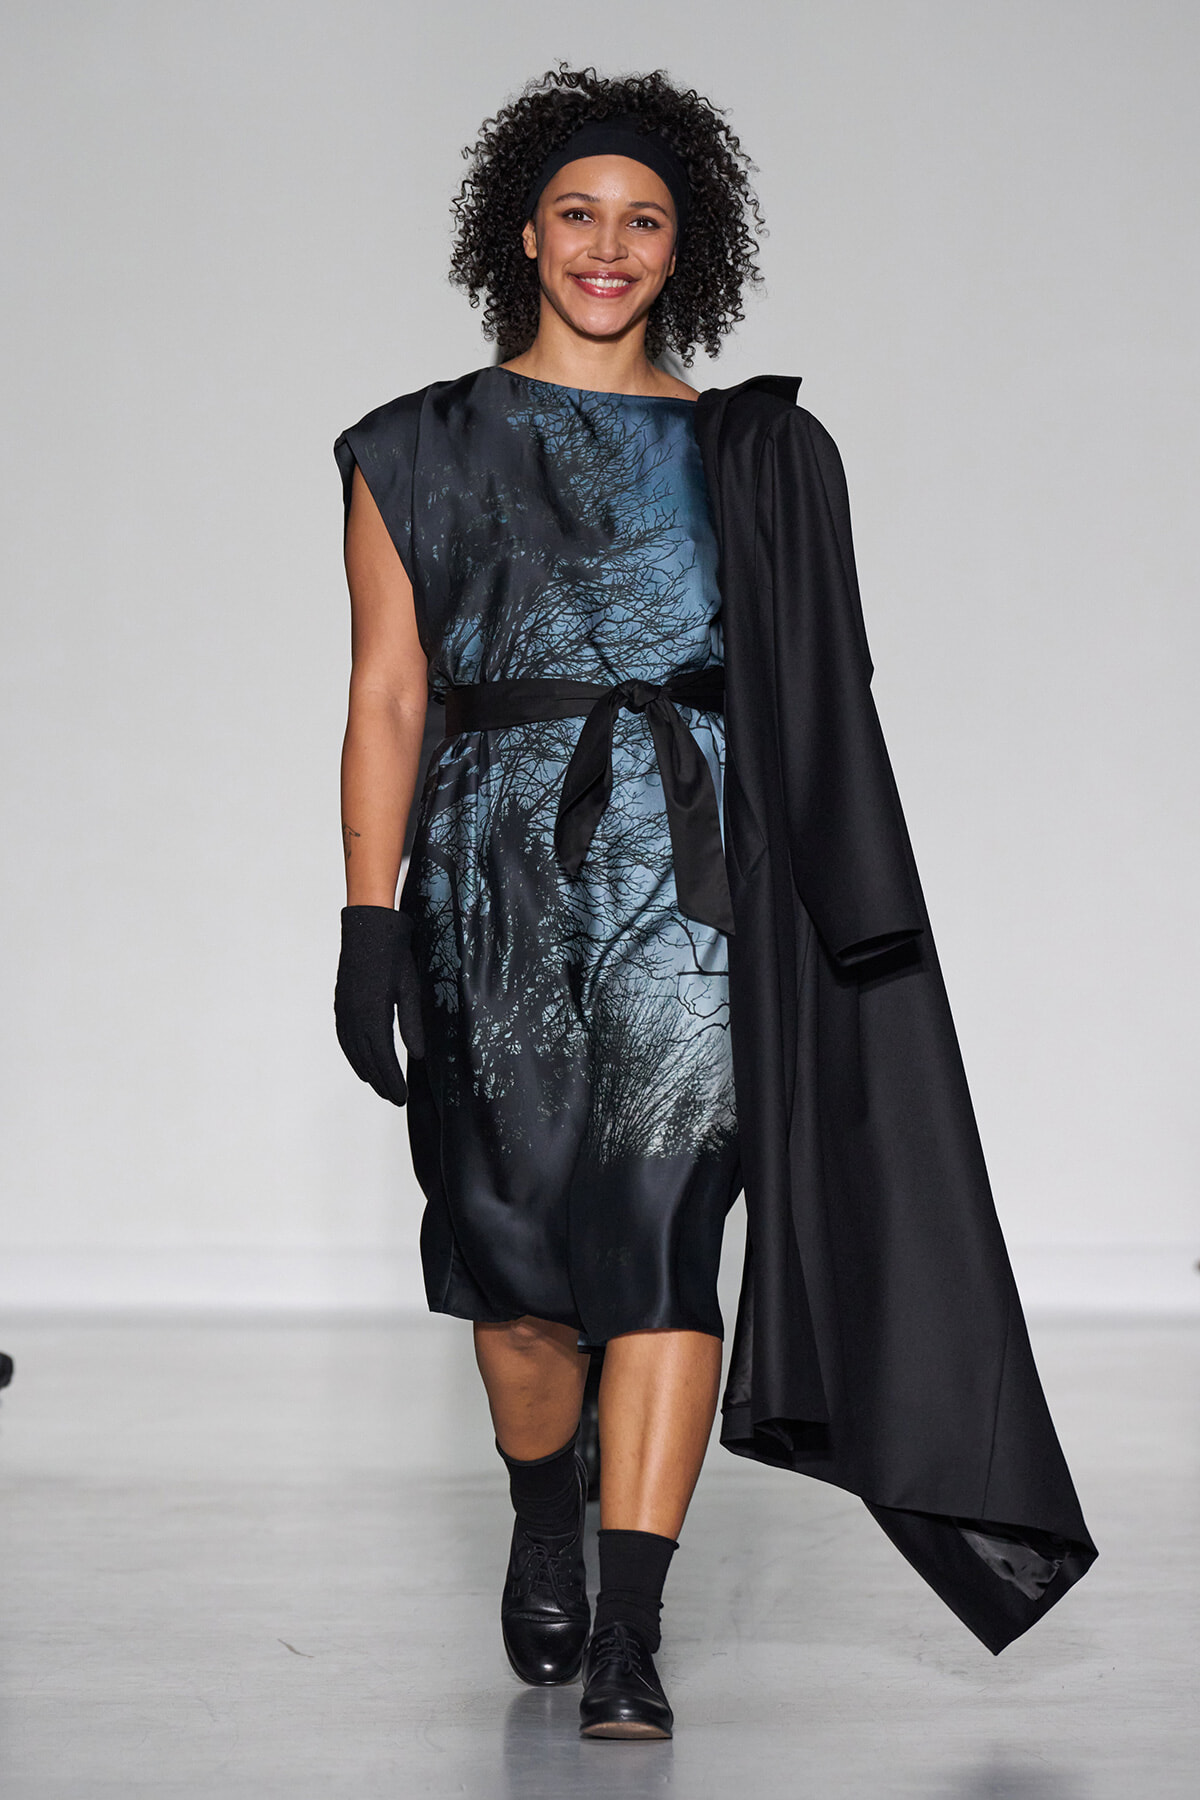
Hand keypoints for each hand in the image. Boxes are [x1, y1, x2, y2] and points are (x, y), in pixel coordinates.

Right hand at [334, 906, 424, 1106]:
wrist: (369, 929)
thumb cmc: (395, 957)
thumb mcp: (410, 990)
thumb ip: (412, 1024)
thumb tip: (418, 1056)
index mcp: (373, 1016)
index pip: (383, 1060)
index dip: (392, 1082)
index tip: (401, 1098)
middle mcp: (354, 1018)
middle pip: (367, 1062)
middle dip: (381, 1083)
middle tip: (394, 1099)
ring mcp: (344, 1012)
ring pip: (353, 1052)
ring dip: (366, 1072)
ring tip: (380, 1087)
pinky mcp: (341, 1005)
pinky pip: (345, 1039)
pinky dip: (353, 1056)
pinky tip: (361, 1064)